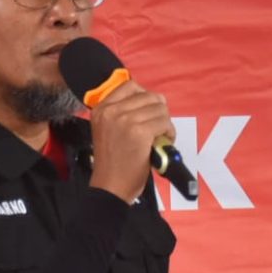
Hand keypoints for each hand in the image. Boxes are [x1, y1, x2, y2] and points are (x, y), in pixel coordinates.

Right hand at [88, 79, 174, 202]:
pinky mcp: (139, 132)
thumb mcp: (108, 130)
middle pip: (149, 96)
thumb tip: (152, 102)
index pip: (130, 86)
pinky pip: (164, 122)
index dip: (145, 97)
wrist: (110, 186)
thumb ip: (121, 113)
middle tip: (158, 128)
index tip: (149, 112)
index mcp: (101, 109)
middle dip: (159, 112)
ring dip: (165, 123)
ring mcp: (125, 120)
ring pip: (159, 109)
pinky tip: (165, 142)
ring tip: (161, 137)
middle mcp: (111, 111)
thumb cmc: (112, 163)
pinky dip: (169, 132)